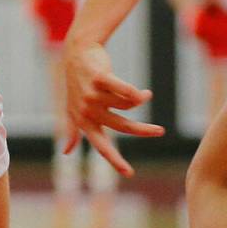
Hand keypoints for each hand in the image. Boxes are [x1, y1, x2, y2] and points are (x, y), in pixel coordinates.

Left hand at [63, 40, 163, 176]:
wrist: (76, 53)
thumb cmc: (76, 83)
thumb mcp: (71, 108)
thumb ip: (72, 130)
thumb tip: (66, 151)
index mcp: (84, 122)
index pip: (101, 146)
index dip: (115, 161)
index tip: (130, 174)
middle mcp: (88, 110)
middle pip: (123, 126)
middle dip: (144, 130)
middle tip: (160, 131)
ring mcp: (93, 94)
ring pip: (127, 105)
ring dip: (140, 100)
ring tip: (145, 94)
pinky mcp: (100, 78)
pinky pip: (126, 91)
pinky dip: (139, 94)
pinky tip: (146, 94)